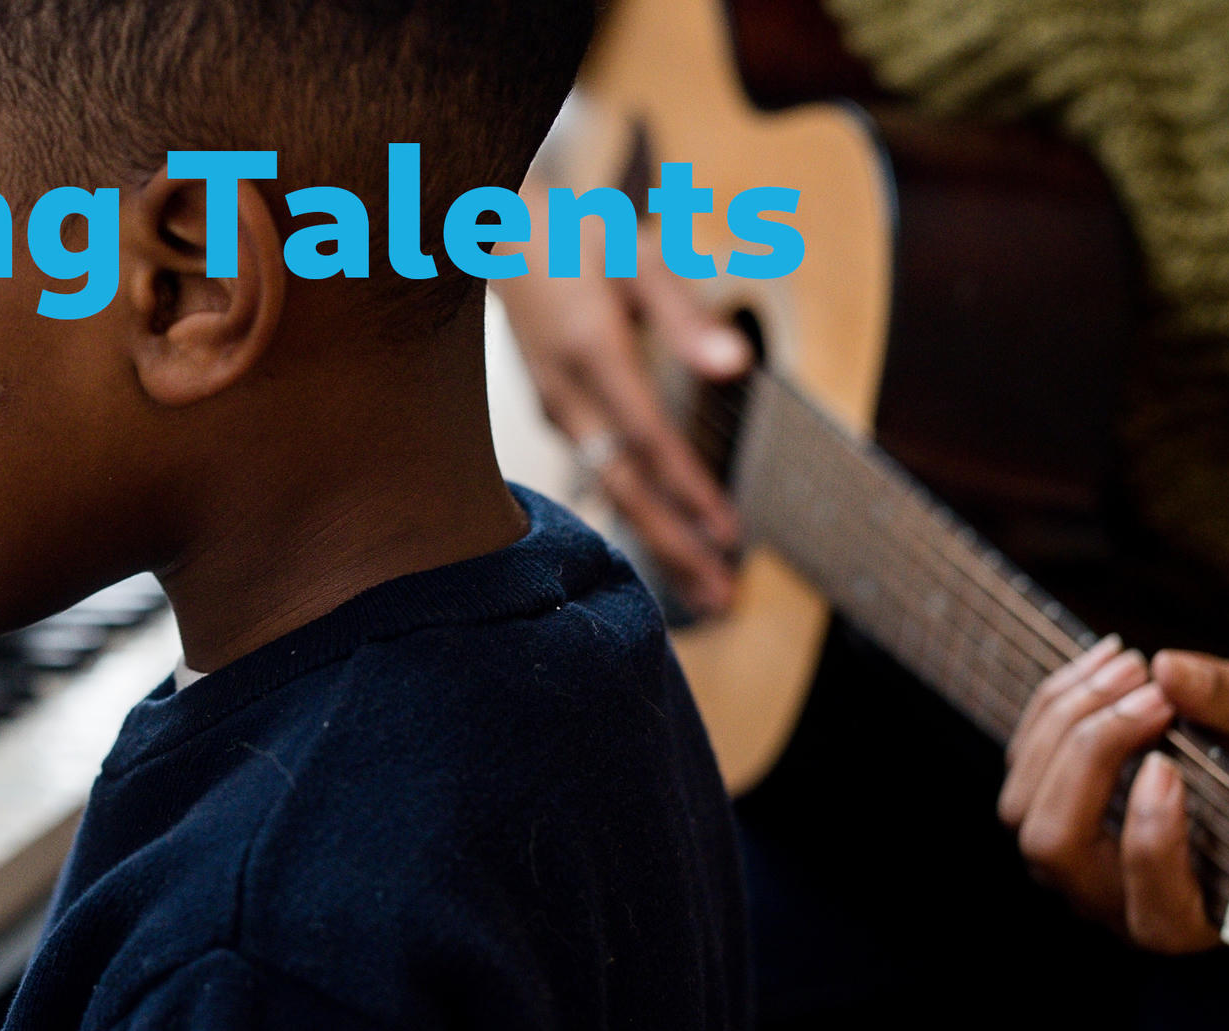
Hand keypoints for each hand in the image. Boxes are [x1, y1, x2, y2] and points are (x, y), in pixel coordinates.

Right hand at [492, 222, 749, 613]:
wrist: (491, 236)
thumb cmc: (577, 237)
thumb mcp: (638, 256)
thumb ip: (686, 316)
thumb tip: (737, 368)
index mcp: (589, 352)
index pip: (648, 439)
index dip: (690, 490)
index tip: (731, 535)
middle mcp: (565, 396)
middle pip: (624, 487)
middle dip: (673, 546)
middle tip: (722, 598)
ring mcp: (553, 409)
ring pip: (610, 490)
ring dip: (660, 539)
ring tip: (706, 586)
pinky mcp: (554, 414)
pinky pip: (600, 473)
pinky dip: (639, 509)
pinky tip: (669, 535)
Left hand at [1000, 641, 1228, 951]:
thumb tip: (1170, 669)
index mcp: (1188, 922)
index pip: (1152, 913)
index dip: (1149, 844)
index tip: (1167, 767)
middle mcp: (1111, 903)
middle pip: (1056, 846)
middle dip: (1092, 756)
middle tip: (1152, 694)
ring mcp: (1067, 862)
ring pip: (1022, 807)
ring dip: (1066, 721)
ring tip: (1131, 664)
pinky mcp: (1045, 811)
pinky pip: (1023, 764)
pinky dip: (1056, 703)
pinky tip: (1107, 659)